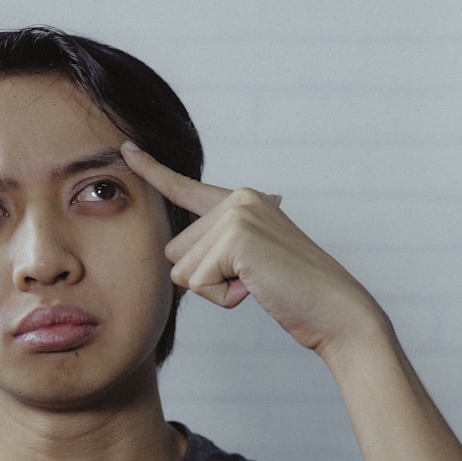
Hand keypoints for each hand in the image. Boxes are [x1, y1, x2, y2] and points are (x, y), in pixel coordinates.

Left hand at [121, 141, 387, 357]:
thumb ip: (221, 249)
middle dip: (205, 279)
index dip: (152, 170)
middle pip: (174, 251)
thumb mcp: (251, 262)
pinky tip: (256, 289)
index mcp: (242, 200)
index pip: (185, 188)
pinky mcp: (236, 237)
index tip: (126, 149)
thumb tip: (184, 264)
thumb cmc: (295, 294)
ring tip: (258, 283)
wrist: (336, 311)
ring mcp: (237, 214)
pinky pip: (198, 283)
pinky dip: (223, 299)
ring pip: (182, 270)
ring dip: (215, 290)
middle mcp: (238, 199)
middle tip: (253, 279)